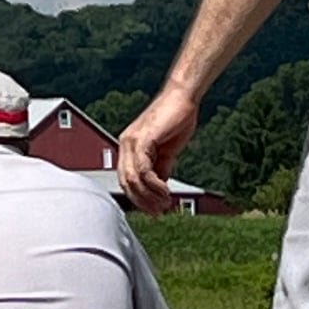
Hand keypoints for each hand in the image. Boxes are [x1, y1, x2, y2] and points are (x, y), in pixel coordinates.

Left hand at [117, 89, 198, 212]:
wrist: (183, 97)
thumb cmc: (176, 119)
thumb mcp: (167, 150)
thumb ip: (161, 168)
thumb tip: (161, 187)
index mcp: (129, 147)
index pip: (126, 179)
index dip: (138, 198)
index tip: (153, 210)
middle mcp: (125, 144)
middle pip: (125, 182)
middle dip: (142, 201)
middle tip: (159, 211)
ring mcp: (131, 140)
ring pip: (132, 178)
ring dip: (149, 196)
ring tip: (164, 203)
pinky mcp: (142, 138)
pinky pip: (143, 168)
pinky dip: (154, 184)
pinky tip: (165, 190)